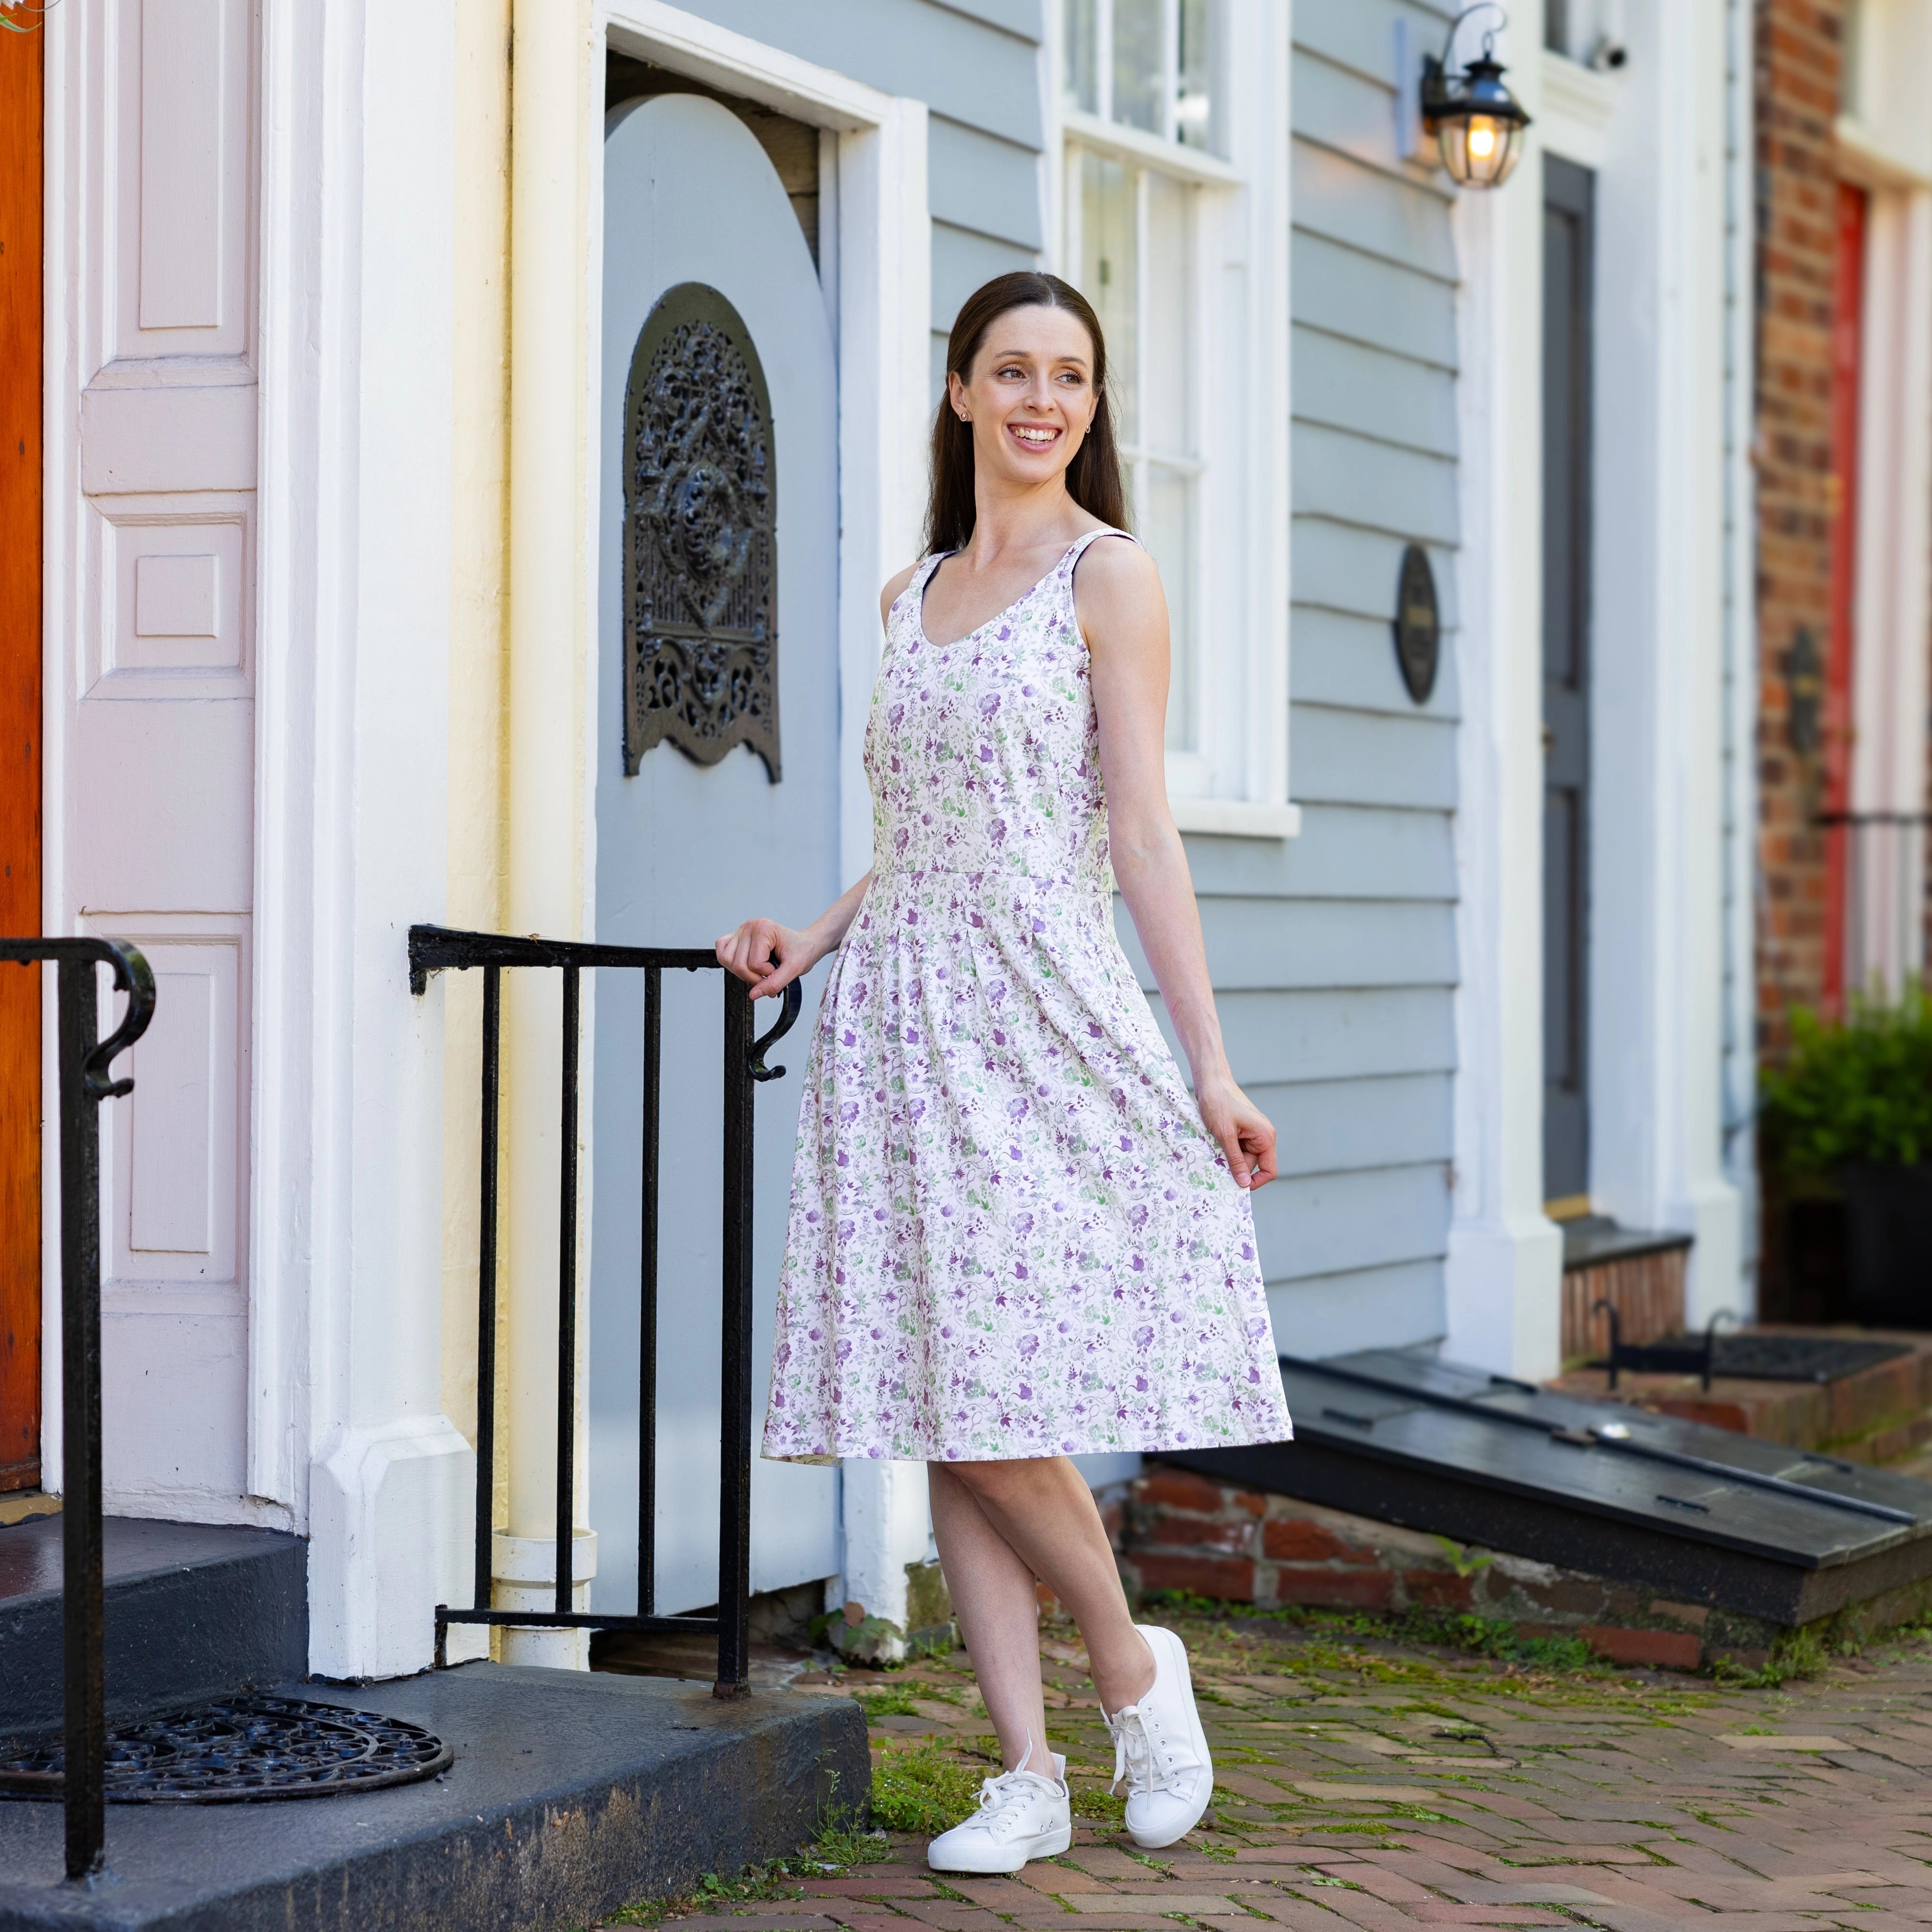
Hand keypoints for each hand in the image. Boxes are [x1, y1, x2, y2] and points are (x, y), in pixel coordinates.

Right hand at [714, 916, 822, 1000]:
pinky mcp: (735, 938)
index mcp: (763, 928)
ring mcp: (740, 931)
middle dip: (754, 976)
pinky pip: (722, 953)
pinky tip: (746, 965)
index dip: (766, 974)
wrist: (805, 945)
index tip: (777, 969)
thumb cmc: (801, 950)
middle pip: (737, 964)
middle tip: (769, 972)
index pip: (753, 964)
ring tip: (759, 968)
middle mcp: (749, 926)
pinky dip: (730, 964)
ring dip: (743, 972)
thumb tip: (754, 994)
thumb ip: (774, 983)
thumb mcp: (794, 969)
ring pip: (727, 961)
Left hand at [1194, 1073, 1277, 1190]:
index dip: (1256, 1182)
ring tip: (1213, 1146)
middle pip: (1252, 1165)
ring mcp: (1252, 1133)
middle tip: (1215, 1163)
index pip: (1269, 1170)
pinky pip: (1236, 1148)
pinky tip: (1214, 1142)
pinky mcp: (1242, 1131)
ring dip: (1227, 1157)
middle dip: (1235, 1167)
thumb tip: (1244, 1184)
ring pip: (1242, 1157)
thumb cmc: (1219, 1104)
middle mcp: (1263, 1136)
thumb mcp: (1225, 1135)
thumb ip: (1236, 1160)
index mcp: (1265, 1136)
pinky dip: (1225, 1150)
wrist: (1211, 1082)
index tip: (1237, 1187)